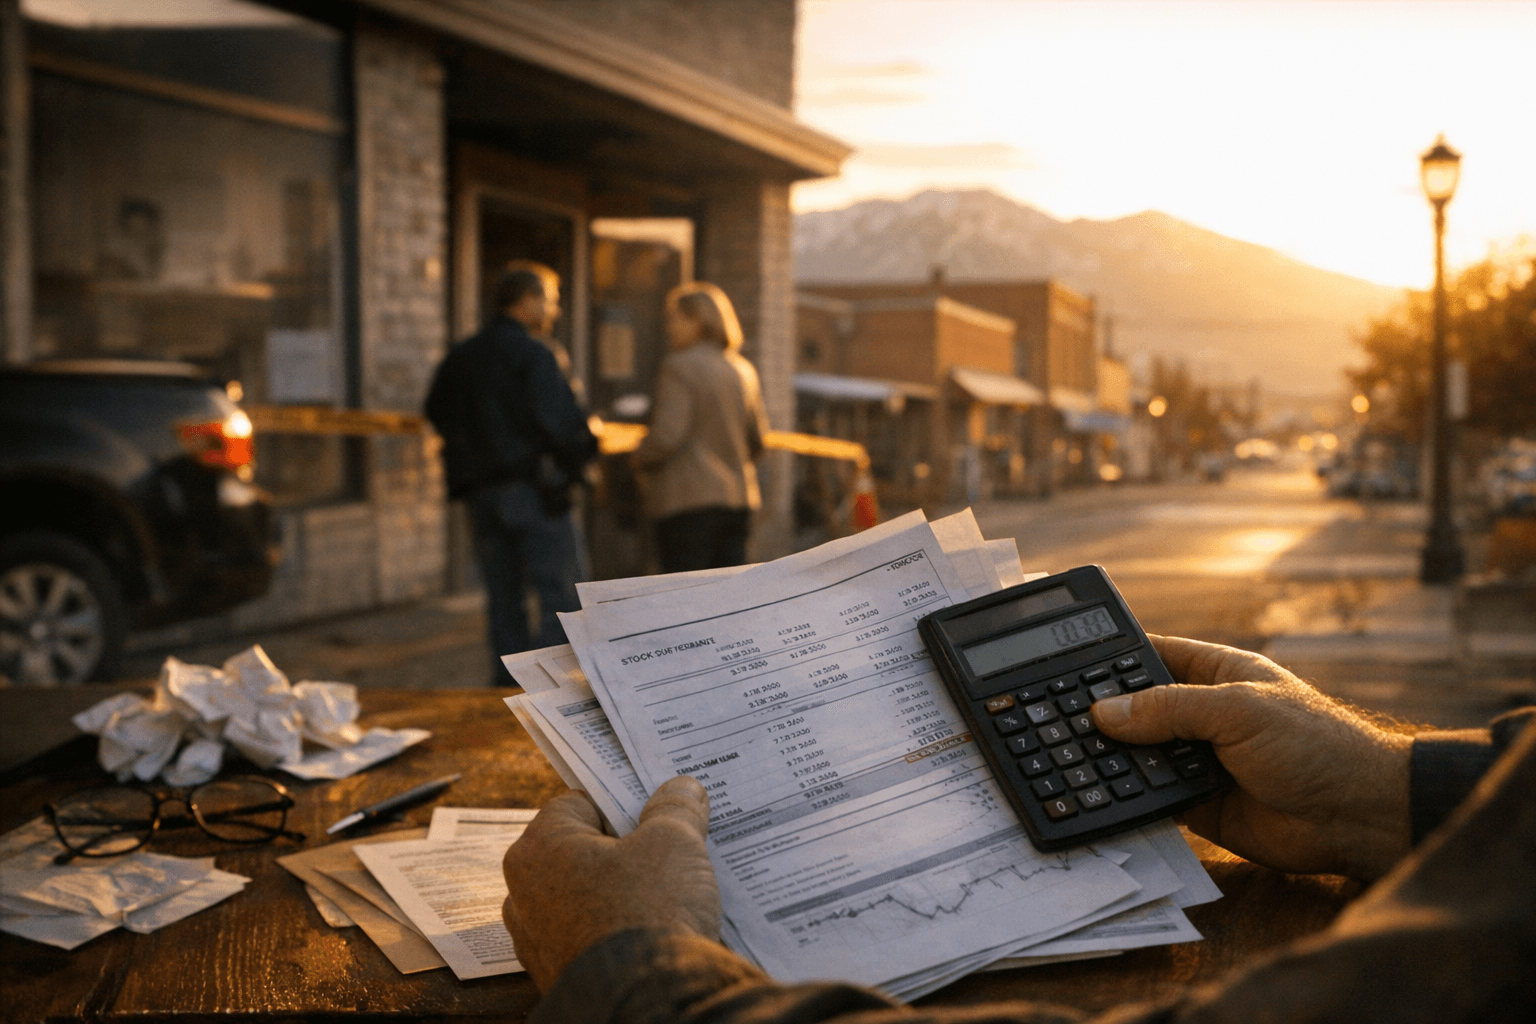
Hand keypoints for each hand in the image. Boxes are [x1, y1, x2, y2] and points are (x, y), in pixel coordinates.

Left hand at [501, 776, 721, 990]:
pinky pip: (589, 936)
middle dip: (622, 848)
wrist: (646, 1002)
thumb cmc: (649, 910)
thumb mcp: (674, 841)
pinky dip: (615, 929)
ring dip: (619, 891)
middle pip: (579, 850)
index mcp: (537, 849)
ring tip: (668, 890)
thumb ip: (675, 809)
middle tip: (667, 845)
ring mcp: (537, 942)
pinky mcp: (559, 976)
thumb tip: (682, 789)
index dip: (620, 801)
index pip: (577, 803)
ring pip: (583, 896)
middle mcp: (522, 894)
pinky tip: (653, 928)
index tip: (654, 807)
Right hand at [1091, 635, 1411, 879]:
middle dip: (1099, 713)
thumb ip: (1169, 710)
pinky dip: (1125, 798)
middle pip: (1135, 709)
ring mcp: (1198, 759)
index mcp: (1214, 674)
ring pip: (1137, 755)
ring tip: (1063, 757)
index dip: (1108, 658)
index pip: (1149, 656)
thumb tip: (1103, 712)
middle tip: (1049, 717)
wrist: (1359, 817)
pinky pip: (1149, 798)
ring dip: (1109, 758)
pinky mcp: (1197, 803)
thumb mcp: (1237, 711)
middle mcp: (1201, 714)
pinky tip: (1094, 795)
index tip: (1059, 665)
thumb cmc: (1316, 745)